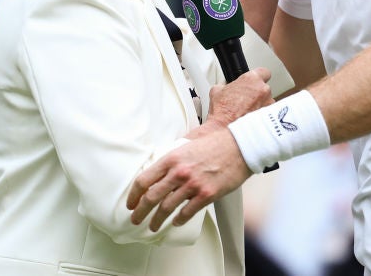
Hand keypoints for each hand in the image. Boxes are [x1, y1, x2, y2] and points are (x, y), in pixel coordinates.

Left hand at [127, 128, 251, 231]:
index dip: (134, 195)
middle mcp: (179, 172)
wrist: (240, 146)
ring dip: (157, 220)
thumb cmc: (214, 144)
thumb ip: (172, 158)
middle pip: (151, 197)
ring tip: (153, 226)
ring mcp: (192, 185)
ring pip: (167, 208)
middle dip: (140, 212)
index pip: (144, 180)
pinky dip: (179, 220)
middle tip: (135, 219)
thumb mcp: (186, 145)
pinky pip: (187, 213)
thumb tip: (158, 171)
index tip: (130, 204)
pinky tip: (175, 222)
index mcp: (171, 158)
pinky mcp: (207, 195)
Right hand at [192, 68, 272, 136]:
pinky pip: (268, 114)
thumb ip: (226, 84)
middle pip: (265, 88)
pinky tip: (252, 119)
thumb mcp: (217, 91)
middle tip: (247, 100)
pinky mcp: (270, 117)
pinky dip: (262, 116)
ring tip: (248, 112)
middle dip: (257, 93)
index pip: (264, 72)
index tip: (255, 82)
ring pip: (268, 102)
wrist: (227, 132)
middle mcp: (263, 90)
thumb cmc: (222, 112)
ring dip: (261, 105)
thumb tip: (226, 86)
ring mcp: (268, 104)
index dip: (259, 77)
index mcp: (251, 79)